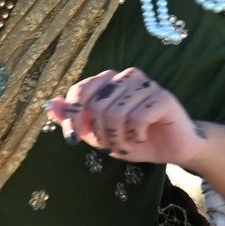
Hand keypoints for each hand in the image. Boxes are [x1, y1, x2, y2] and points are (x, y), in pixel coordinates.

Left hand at [48, 67, 205, 167]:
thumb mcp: (99, 135)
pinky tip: (143, 136)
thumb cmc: (135, 139)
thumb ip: (75, 120)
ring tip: (129, 143)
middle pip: (97, 106)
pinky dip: (136, 135)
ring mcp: (145, 84)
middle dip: (101, 135)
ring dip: (119, 138)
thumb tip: (51, 105)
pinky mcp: (162, 97)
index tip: (73, 139)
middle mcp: (126, 76)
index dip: (72, 118)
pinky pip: (138, 117)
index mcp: (108, 81)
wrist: (173, 149)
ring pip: (116, 113)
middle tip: (114, 145)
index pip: (80, 91)